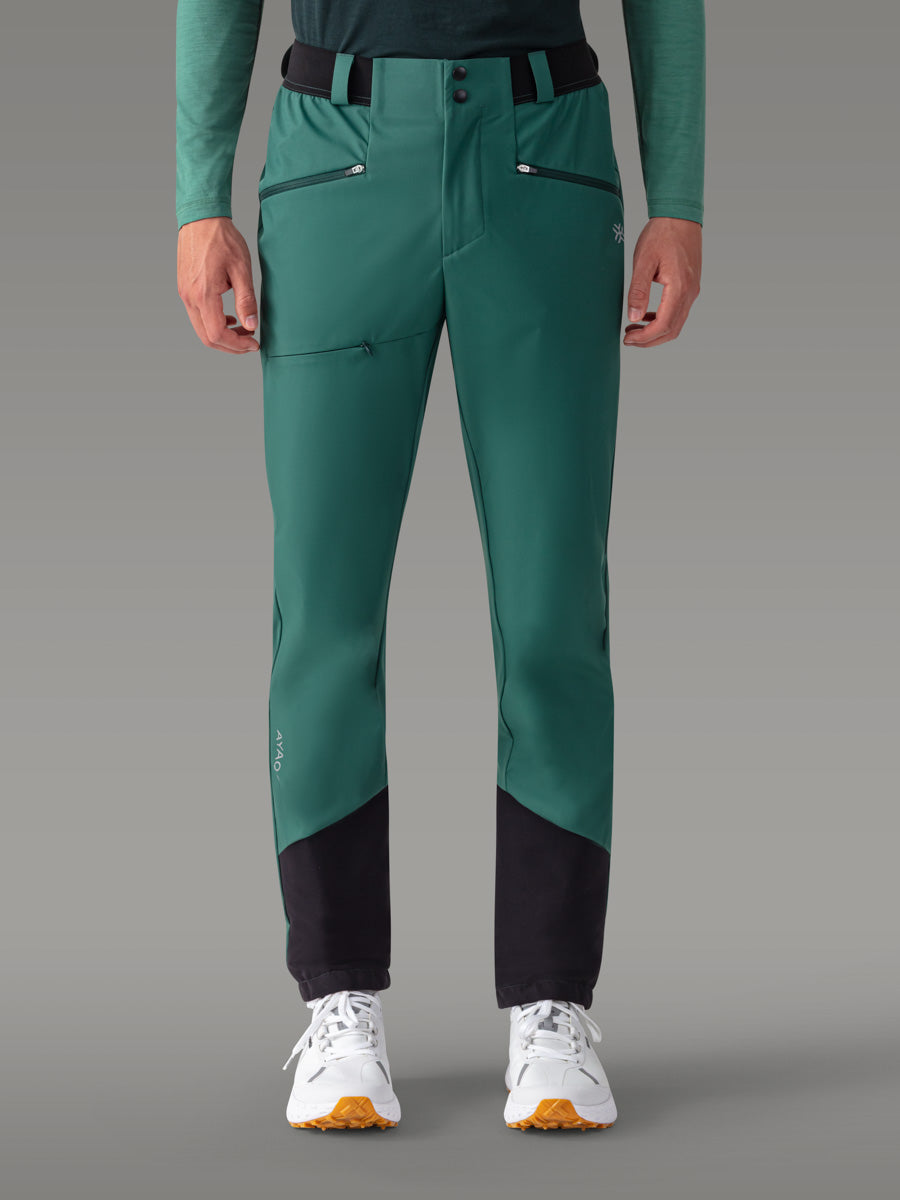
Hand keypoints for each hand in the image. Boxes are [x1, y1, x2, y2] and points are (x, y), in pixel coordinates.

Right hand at [177, 217, 259, 352]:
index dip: (237, 345)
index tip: (254, 344)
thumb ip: (246, 300)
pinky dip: (213, 324)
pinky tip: (229, 318)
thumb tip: (251, 325)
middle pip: (207, 338)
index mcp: (203, 294)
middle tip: (250, 342)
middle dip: (230, 346)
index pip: (217, 334)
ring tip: (243, 330)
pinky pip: (197, 316)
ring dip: (222, 336)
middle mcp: (190, 297)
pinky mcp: (185, 289)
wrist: (201, 218)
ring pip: (201, 329)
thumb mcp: (241, 268)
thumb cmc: (222, 238)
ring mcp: (185, 294)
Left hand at [623, 217, 701, 347]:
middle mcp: (690, 292)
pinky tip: (646, 316)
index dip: (645, 337)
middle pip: (671, 330)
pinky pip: (678, 312)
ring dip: (655, 332)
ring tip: (634, 330)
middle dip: (649, 340)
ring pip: (676, 323)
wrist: (680, 215)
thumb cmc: (662, 234)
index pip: (663, 325)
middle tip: (628, 339)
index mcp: (680, 287)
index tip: (627, 339)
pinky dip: (662, 320)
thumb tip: (633, 317)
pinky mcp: (690, 286)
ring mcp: (692, 290)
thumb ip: (638, 290)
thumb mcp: (644, 261)